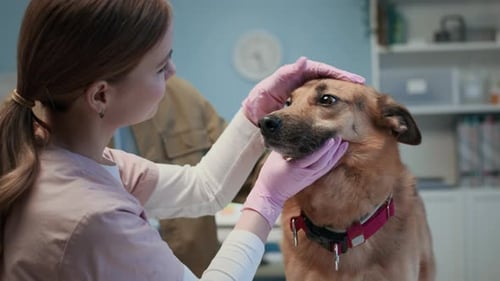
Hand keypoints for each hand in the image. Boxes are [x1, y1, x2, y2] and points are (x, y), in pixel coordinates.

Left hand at [242, 57, 364, 124]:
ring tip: (357, 94)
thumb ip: (285, 74)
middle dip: (345, 80)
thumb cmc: (259, 101)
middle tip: (361, 85)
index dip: (339, 73)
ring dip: (341, 91)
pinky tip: (343, 107)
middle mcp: (302, 80)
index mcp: (297, 72)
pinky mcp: (304, 103)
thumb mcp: (270, 86)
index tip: (353, 78)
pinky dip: (333, 102)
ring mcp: (304, 91)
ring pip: (327, 89)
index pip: (322, 69)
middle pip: (328, 77)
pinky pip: (321, 101)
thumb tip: (304, 60)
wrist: (253, 118)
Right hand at [243, 137, 347, 226]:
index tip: (331, 139)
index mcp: (295, 168)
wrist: (269, 194)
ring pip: (326, 166)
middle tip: (339, 136)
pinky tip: (336, 155)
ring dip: (335, 155)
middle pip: (323, 161)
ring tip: (342, 144)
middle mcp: (305, 174)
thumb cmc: (269, 175)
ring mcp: (309, 178)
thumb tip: (293, 135)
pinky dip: (332, 162)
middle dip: (333, 149)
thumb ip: (285, 147)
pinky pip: (324, 170)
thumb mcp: (274, 158)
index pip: (313, 157)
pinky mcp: (310, 180)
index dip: (323, 149)